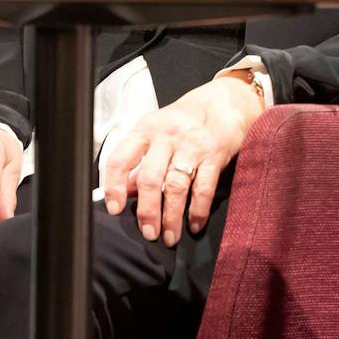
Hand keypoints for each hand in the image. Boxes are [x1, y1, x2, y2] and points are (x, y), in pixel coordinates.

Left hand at [100, 74, 263, 245]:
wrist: (224, 101)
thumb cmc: (184, 119)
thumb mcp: (155, 131)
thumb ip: (140, 160)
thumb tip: (127, 192)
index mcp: (146, 130)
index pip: (121, 158)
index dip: (114, 185)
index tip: (115, 208)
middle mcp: (167, 137)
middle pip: (151, 177)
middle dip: (148, 210)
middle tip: (148, 233)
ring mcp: (192, 146)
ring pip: (177, 186)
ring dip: (172, 216)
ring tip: (169, 237)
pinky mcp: (215, 155)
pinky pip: (204, 187)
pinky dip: (198, 210)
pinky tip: (194, 224)